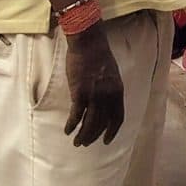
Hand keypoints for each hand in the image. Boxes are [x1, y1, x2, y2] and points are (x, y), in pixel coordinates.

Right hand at [64, 26, 125, 146]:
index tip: (106, 141)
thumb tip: (105, 105)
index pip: (118, 118)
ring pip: (89, 123)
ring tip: (77, 142)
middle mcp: (108, 96)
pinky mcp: (79, 93)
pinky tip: (68, 130)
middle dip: (93, 136)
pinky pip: (76, 115)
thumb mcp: (112, 74)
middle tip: (86, 143)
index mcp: (118, 91)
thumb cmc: (99, 55)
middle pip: (101, 124)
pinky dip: (71, 125)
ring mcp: (94, 95)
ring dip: (82, 135)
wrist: (88, 42)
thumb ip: (110, 90)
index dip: (112, 132)